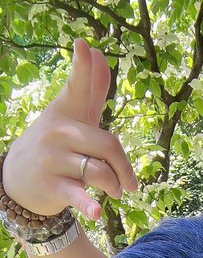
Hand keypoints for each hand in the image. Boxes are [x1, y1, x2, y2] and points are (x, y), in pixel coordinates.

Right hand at [3, 39, 136, 220]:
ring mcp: (54, 159)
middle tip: (128, 184)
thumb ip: (90, 89)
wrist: (19, 181)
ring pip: (100, 172)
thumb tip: (99, 53)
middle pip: (108, 145)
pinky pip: (77, 195)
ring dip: (115, 186)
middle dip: (124, 168)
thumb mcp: (72, 118)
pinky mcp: (52, 186)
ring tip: (115, 193)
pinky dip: (88, 205)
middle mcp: (59, 132)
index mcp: (67, 112)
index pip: (77, 87)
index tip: (84, 45)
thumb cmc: (57, 145)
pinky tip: (97, 213)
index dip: (83, 67)